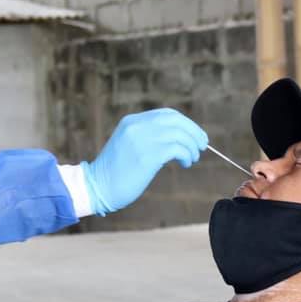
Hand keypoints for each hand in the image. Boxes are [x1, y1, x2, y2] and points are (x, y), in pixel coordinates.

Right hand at [82, 108, 207, 214]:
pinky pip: (177, 148)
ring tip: (192, 158)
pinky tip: (185, 163)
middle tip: (202, 145)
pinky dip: (186, 155)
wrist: (97, 187)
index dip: (185, 123)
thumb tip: (177, 138)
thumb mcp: (129, 145)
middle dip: (194, 132)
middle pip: (176, 120)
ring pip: (179, 134)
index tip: (195, 135)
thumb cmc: (116, 172)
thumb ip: (147, 137)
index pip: (166, 114)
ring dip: (192, 146)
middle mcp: (137, 126)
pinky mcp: (147, 156)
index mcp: (131, 121)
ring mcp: (141, 140)